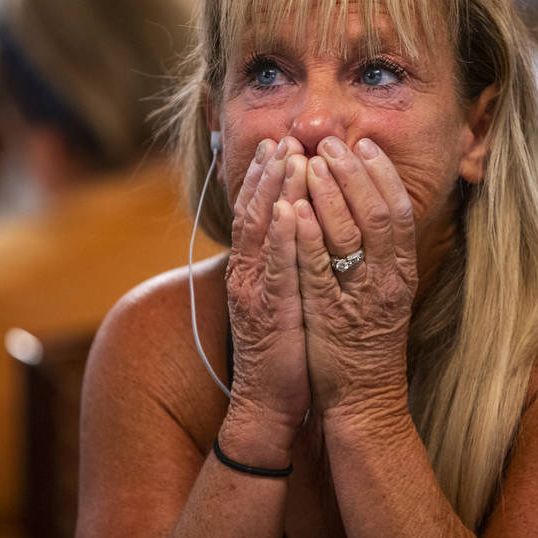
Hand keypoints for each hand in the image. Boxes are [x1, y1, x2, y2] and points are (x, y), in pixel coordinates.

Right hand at [224, 137, 310, 448]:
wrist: (267, 400)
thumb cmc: (279, 347)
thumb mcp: (276, 297)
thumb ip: (277, 264)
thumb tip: (288, 232)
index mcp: (250, 268)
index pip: (253, 213)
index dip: (263, 177)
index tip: (277, 145)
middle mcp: (246, 272)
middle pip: (253, 212)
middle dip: (269, 172)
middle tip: (283, 138)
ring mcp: (254, 290)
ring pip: (262, 231)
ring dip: (275, 191)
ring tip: (288, 158)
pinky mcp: (270, 311)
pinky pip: (277, 267)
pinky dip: (283, 236)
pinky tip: (291, 210)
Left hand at [296, 136, 417, 418]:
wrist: (362, 400)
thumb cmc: (367, 341)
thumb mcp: (382, 292)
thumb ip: (377, 253)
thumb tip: (364, 207)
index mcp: (402, 272)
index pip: (401, 211)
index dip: (383, 174)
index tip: (364, 143)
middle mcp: (388, 281)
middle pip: (379, 214)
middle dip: (355, 173)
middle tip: (332, 142)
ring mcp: (360, 298)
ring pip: (352, 236)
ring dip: (331, 194)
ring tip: (312, 160)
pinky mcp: (329, 317)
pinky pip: (320, 271)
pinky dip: (309, 237)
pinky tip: (295, 209)